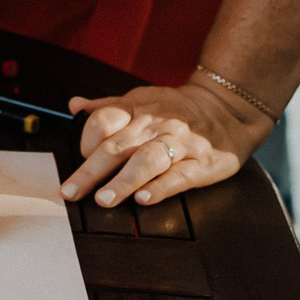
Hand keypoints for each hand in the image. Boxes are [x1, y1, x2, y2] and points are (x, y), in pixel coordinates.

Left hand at [63, 84, 265, 206]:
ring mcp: (179, 144)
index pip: (103, 121)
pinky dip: (161, 187)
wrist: (227, 108)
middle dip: (91, 171)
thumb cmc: (176, 109)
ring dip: (123, 181)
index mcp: (137, 109)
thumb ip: (107, 106)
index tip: (78, 158)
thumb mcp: (141, 100)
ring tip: (104, 199)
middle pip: (118, 146)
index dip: (86, 139)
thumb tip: (74, 106)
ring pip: (147, 161)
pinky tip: (145, 199)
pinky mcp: (201, 163)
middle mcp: (155, 125)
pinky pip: (179, 175)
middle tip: (71, 191)